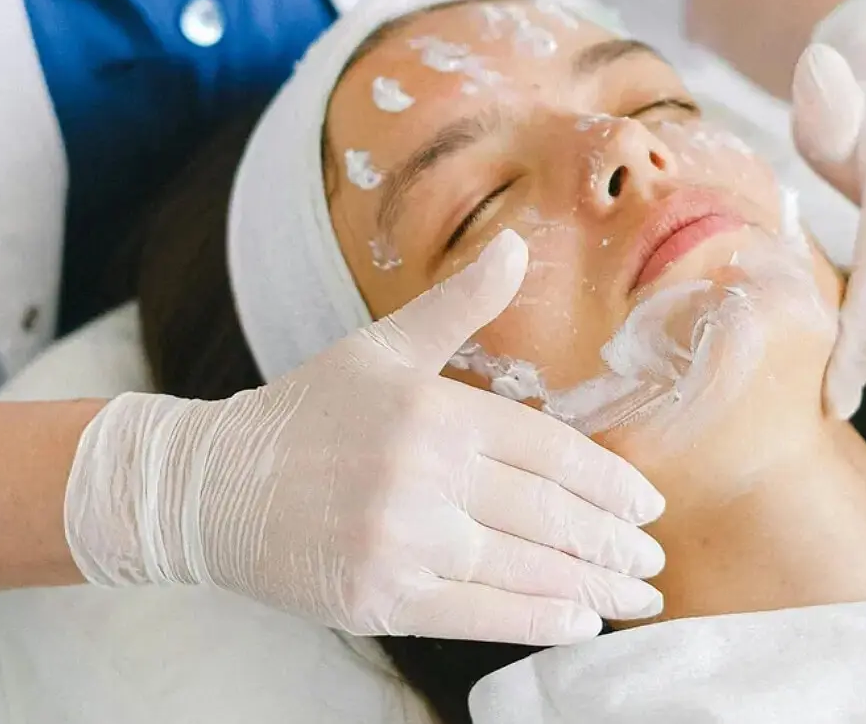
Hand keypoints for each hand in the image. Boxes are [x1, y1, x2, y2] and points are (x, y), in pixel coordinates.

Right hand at [65, 231, 665, 644]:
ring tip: (636, 597)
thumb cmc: (306, 413)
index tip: (650, 505)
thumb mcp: (381, 347)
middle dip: (613, 542)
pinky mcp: (378, 597)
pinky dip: (536, 618)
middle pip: (548, 515)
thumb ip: (458, 304)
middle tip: (655, 562)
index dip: (609, 483)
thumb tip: (518, 244)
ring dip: (592, 585)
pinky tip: (579, 620)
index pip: (551, 452)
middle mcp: (425, 478)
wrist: (211, 487)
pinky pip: (478, 614)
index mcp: (436, 413)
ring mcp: (402, 543)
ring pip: (523, 568)